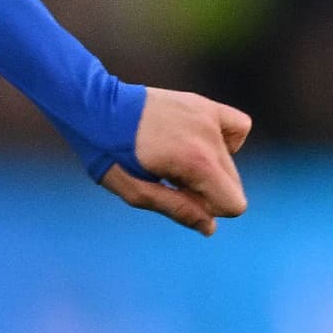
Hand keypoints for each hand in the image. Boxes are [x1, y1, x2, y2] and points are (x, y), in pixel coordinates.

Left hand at [102, 88, 252, 235]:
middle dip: (206, 189)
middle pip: (233, 185)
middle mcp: (210, 137)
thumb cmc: (107, 153)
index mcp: (196, 161)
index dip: (206, 208)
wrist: (93, 107)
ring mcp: (210, 116)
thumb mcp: (135, 191)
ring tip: (173, 157)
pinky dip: (224, 140)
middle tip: (168, 174)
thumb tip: (211, 227)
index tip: (176, 194)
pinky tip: (195, 141)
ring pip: (231, 161)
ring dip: (210, 167)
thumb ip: (177, 210)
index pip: (234, 204)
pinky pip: (239, 128)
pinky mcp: (205, 104)